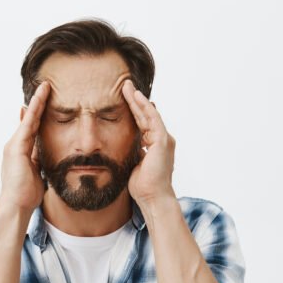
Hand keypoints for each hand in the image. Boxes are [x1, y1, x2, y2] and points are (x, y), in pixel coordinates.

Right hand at [0, 81, 50, 211]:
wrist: (16, 205)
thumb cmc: (26, 194)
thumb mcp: (36, 173)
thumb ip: (38, 160)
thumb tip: (46, 153)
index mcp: (20, 152)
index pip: (31, 130)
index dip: (37, 116)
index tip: (42, 103)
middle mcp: (14, 146)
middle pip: (29, 120)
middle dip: (37, 104)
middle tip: (44, 87)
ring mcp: (13, 145)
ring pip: (28, 119)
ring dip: (37, 102)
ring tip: (45, 87)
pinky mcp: (16, 147)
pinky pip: (28, 124)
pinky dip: (34, 110)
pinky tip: (40, 98)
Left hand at [121, 79, 175, 203]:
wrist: (152, 198)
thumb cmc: (142, 186)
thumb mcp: (132, 164)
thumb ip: (131, 152)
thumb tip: (119, 147)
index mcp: (154, 144)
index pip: (141, 122)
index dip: (132, 110)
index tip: (122, 97)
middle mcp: (161, 139)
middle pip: (145, 114)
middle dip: (134, 99)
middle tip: (124, 85)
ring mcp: (163, 139)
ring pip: (149, 114)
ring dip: (138, 99)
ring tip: (127, 86)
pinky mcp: (162, 141)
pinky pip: (153, 120)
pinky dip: (145, 107)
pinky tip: (137, 97)